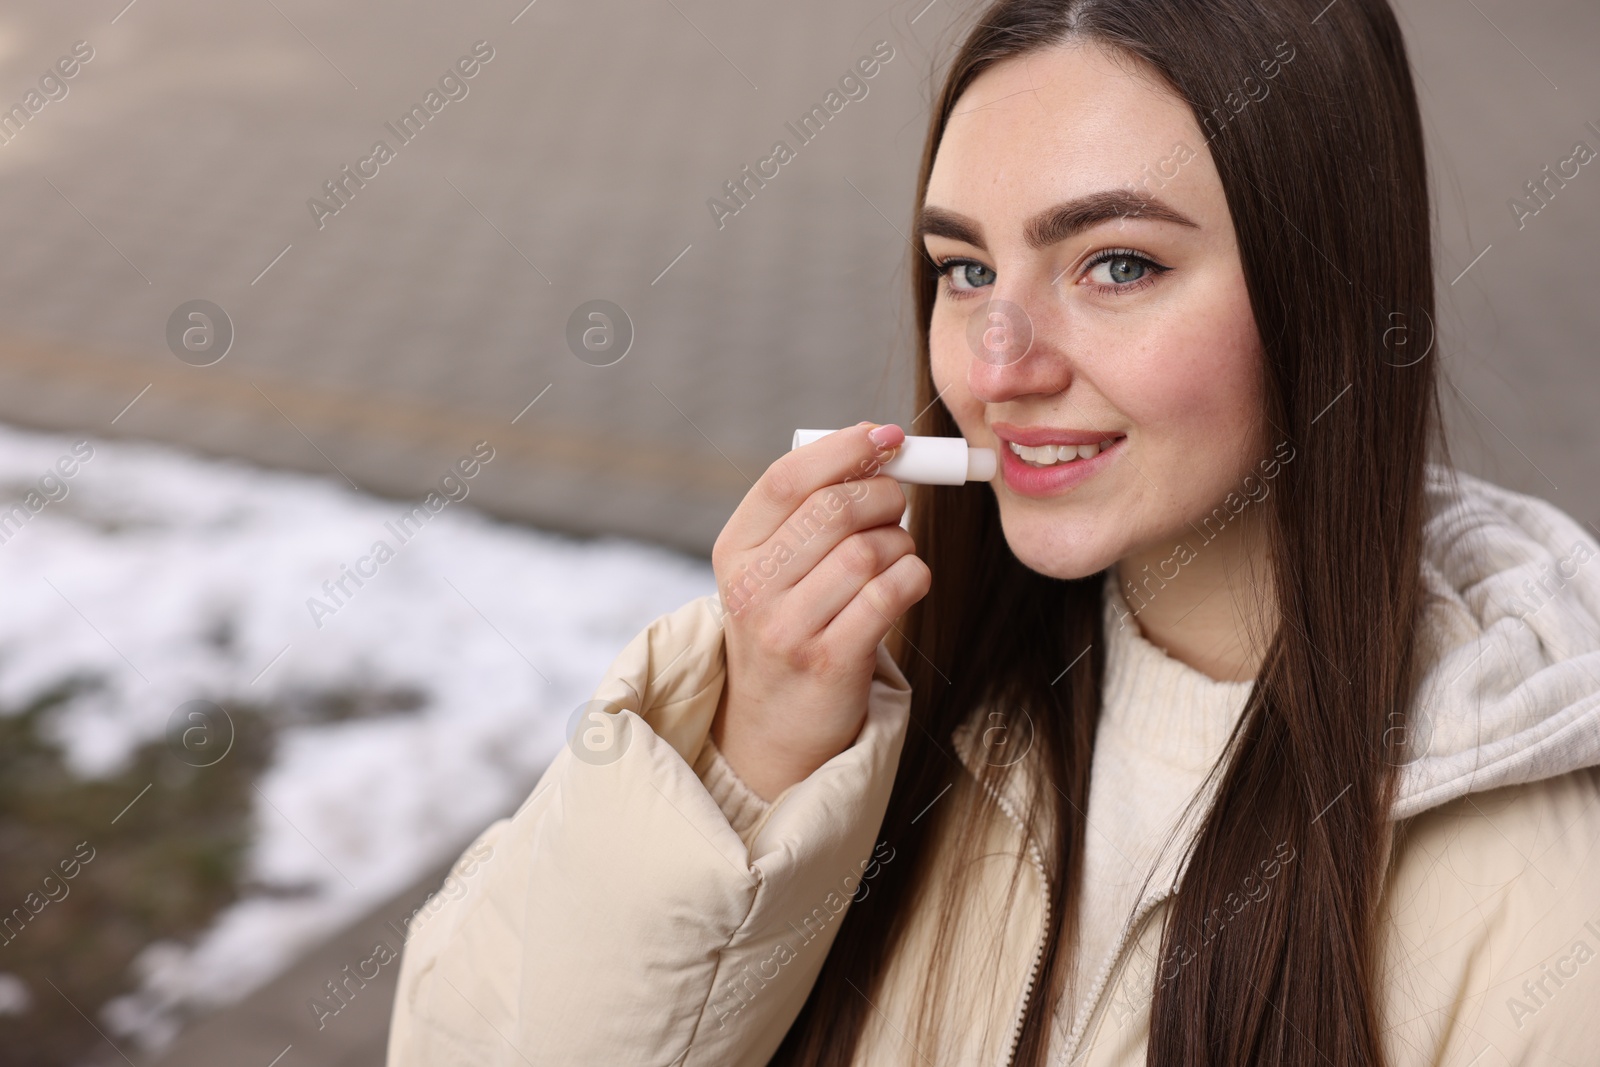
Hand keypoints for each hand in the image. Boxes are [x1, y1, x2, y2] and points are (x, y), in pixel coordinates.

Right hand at [709, 423, 929, 799]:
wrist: (774, 727)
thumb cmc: (791, 624)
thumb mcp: (775, 567)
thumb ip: (812, 508)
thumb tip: (881, 443)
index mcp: (734, 550)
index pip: (788, 478)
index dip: (844, 449)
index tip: (887, 437)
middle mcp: (752, 588)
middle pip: (834, 509)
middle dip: (883, 494)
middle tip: (896, 504)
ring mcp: (786, 628)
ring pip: (869, 550)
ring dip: (901, 541)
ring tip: (895, 554)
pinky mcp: (828, 662)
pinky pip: (892, 592)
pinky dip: (913, 576)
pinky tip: (905, 583)